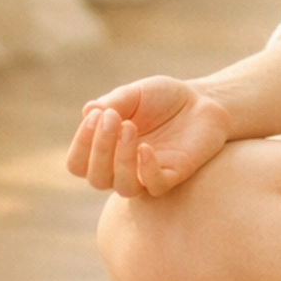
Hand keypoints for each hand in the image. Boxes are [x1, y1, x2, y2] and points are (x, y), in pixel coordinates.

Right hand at [65, 76, 231, 198]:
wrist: (202, 100)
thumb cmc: (163, 99)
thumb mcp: (136, 93)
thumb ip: (113, 102)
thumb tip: (88, 111)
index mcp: (106, 151)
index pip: (78, 163)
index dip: (81, 144)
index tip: (96, 115)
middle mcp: (122, 168)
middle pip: (96, 178)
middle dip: (98, 148)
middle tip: (112, 118)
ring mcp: (147, 174)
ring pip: (123, 187)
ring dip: (120, 159)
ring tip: (129, 127)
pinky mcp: (173, 175)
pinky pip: (155, 186)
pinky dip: (147, 170)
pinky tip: (146, 148)